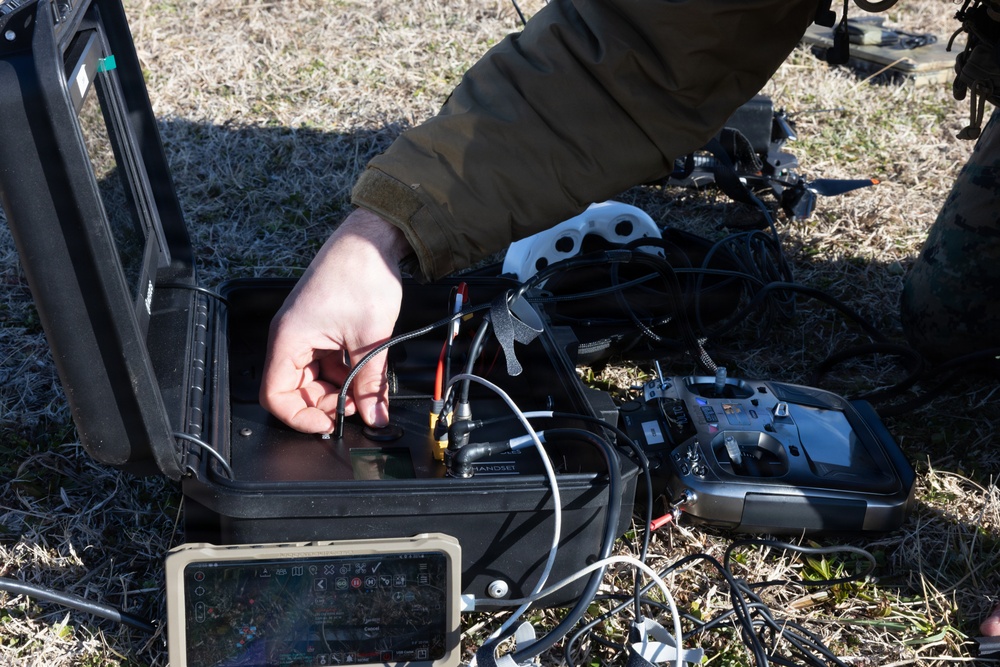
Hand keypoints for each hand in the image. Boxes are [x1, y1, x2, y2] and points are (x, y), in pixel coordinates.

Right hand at [260, 209, 411, 432]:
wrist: (372, 239)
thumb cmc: (361, 274)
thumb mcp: (370, 337)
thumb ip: (371, 382)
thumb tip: (375, 416)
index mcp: (289, 339)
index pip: (275, 395)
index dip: (300, 417)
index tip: (329, 424)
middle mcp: (291, 338)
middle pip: (296, 390)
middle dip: (326, 404)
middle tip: (359, 407)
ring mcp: (306, 334)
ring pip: (315, 379)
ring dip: (339, 389)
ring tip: (367, 390)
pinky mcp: (322, 329)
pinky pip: (327, 363)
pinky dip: (346, 373)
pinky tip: (367, 373)